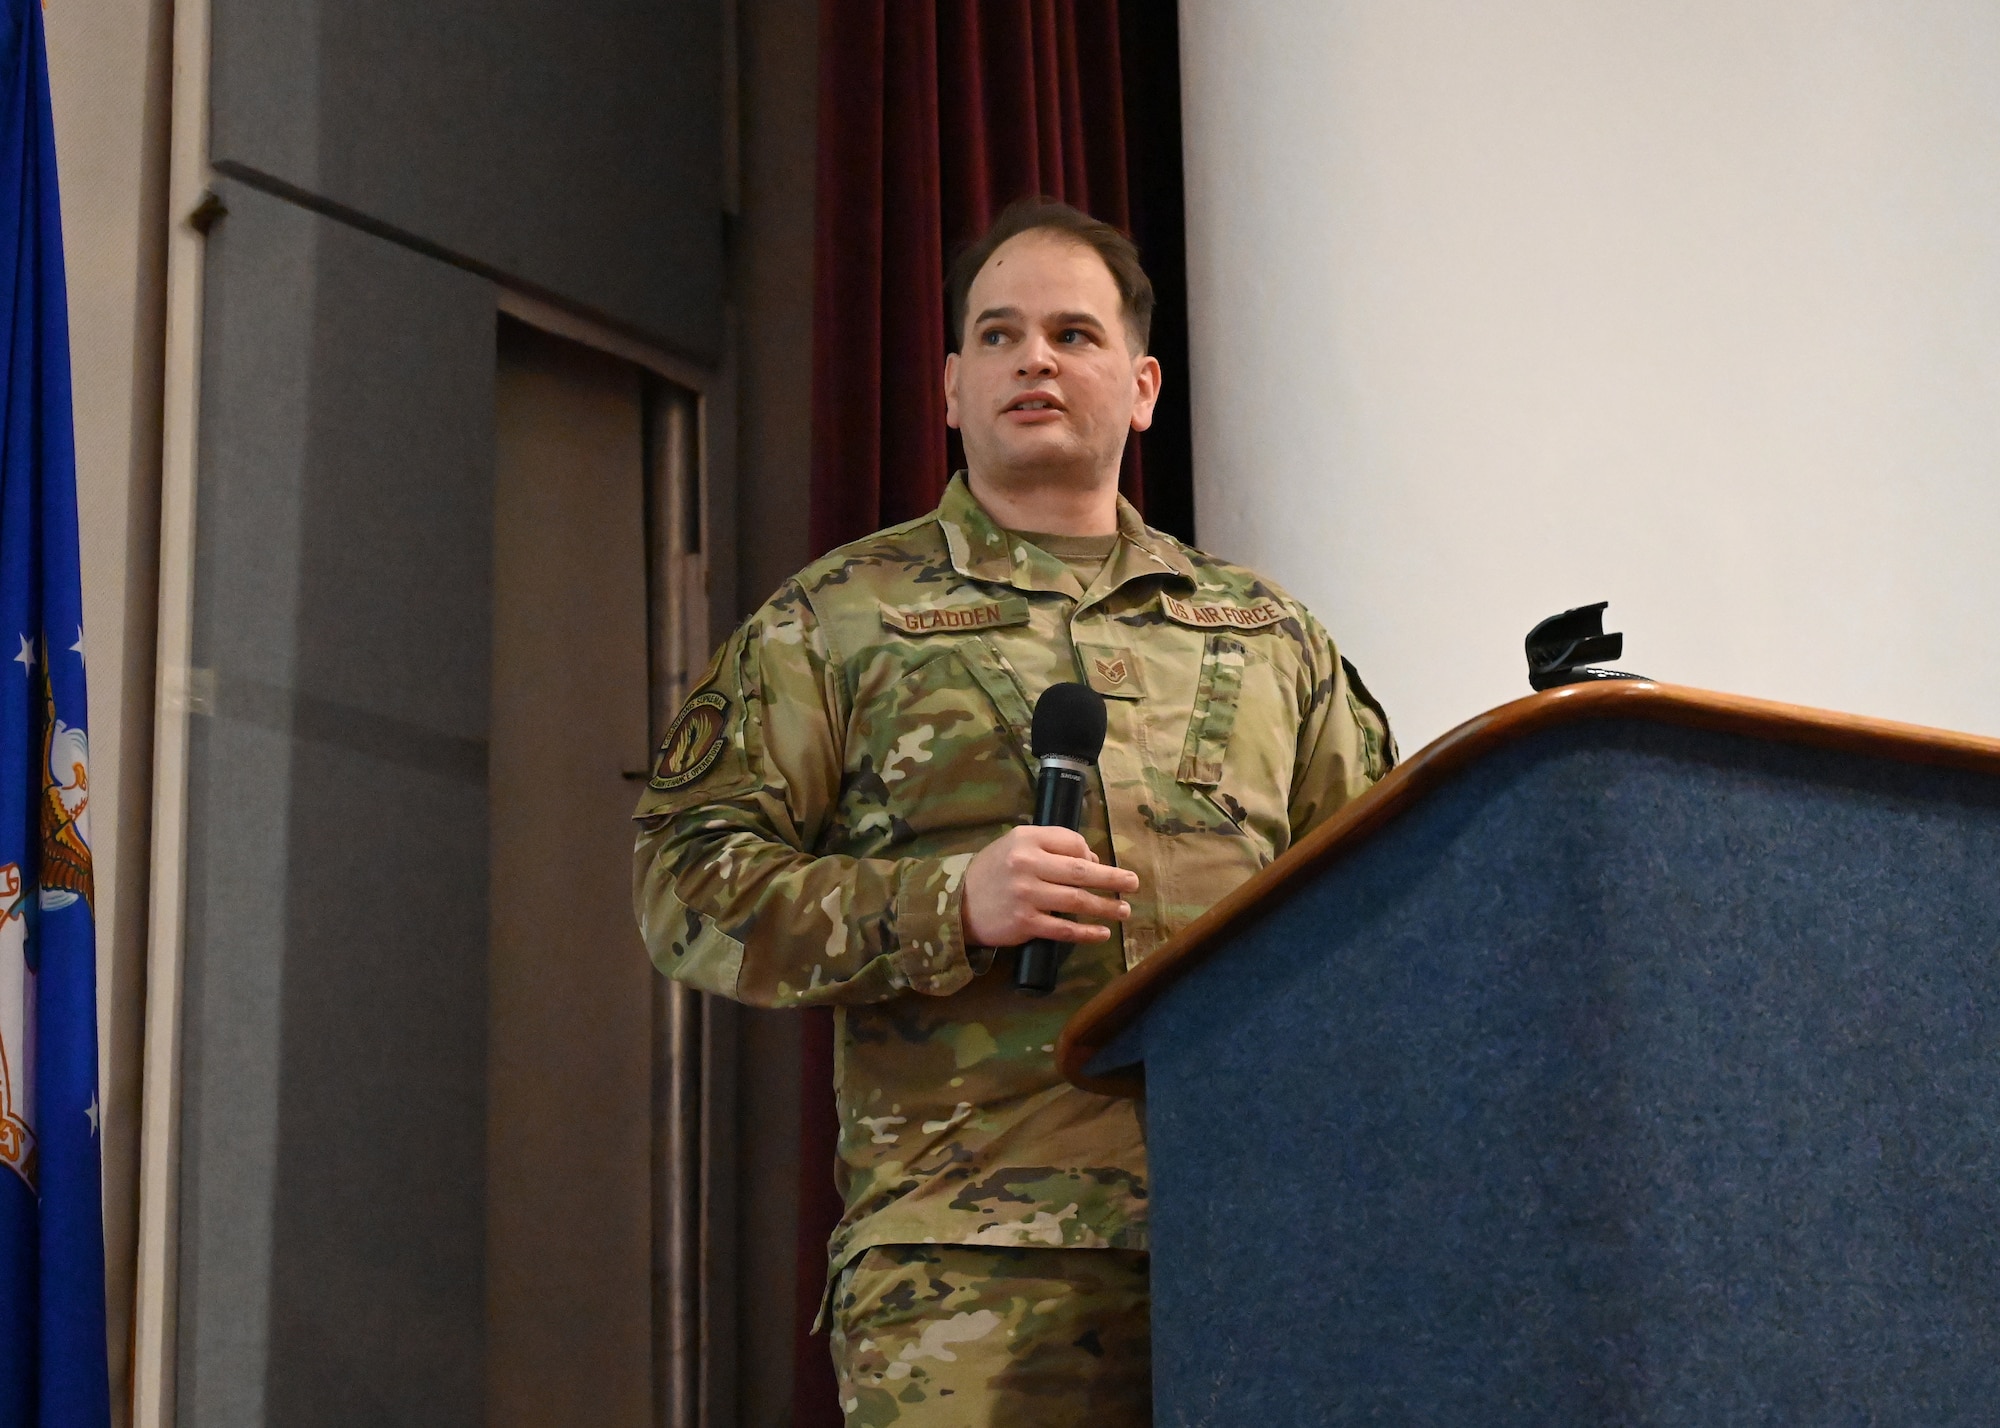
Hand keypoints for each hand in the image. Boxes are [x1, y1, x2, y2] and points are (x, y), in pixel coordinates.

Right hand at [960, 825, 1138, 947]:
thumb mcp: (1015, 846)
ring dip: (1105, 906)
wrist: (957, 905)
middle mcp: (1026, 864)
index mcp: (1025, 839)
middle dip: (1112, 879)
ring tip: (1123, 910)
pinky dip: (1087, 932)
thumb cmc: (992, 873)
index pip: (1071, 842)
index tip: (1100, 866)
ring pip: (1077, 900)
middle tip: (1134, 883)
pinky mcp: (1025, 923)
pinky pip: (1064, 928)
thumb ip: (1052, 847)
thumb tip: (1093, 862)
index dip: (1090, 855)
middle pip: (1080, 871)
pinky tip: (1102, 933)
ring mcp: (1026, 895)